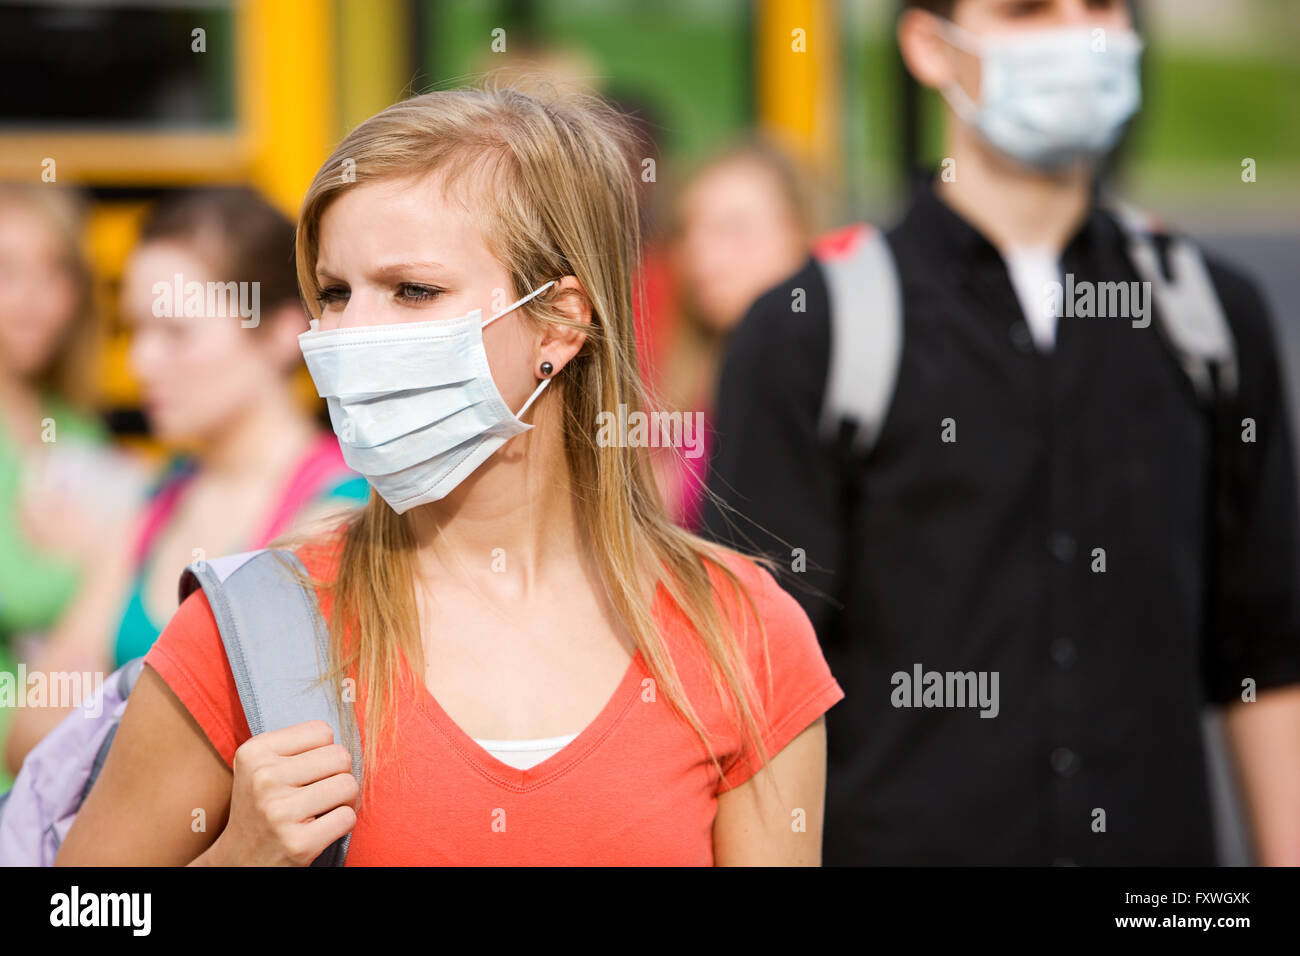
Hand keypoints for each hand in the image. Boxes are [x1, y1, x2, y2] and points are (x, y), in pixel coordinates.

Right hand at [209, 721, 357, 865]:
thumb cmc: (262, 806)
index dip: (324, 751)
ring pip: (349, 785)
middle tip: (320, 791)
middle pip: (340, 756)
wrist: (239, 860)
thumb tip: (350, 731)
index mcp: (254, 752)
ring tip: (322, 808)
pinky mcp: (298, 843)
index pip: (322, 730)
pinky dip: (343, 823)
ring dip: (344, 799)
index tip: (308, 770)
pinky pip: (348, 817)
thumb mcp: (262, 766)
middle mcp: (263, 778)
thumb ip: (298, 745)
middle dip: (338, 774)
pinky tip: (321, 828)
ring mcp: (279, 812)